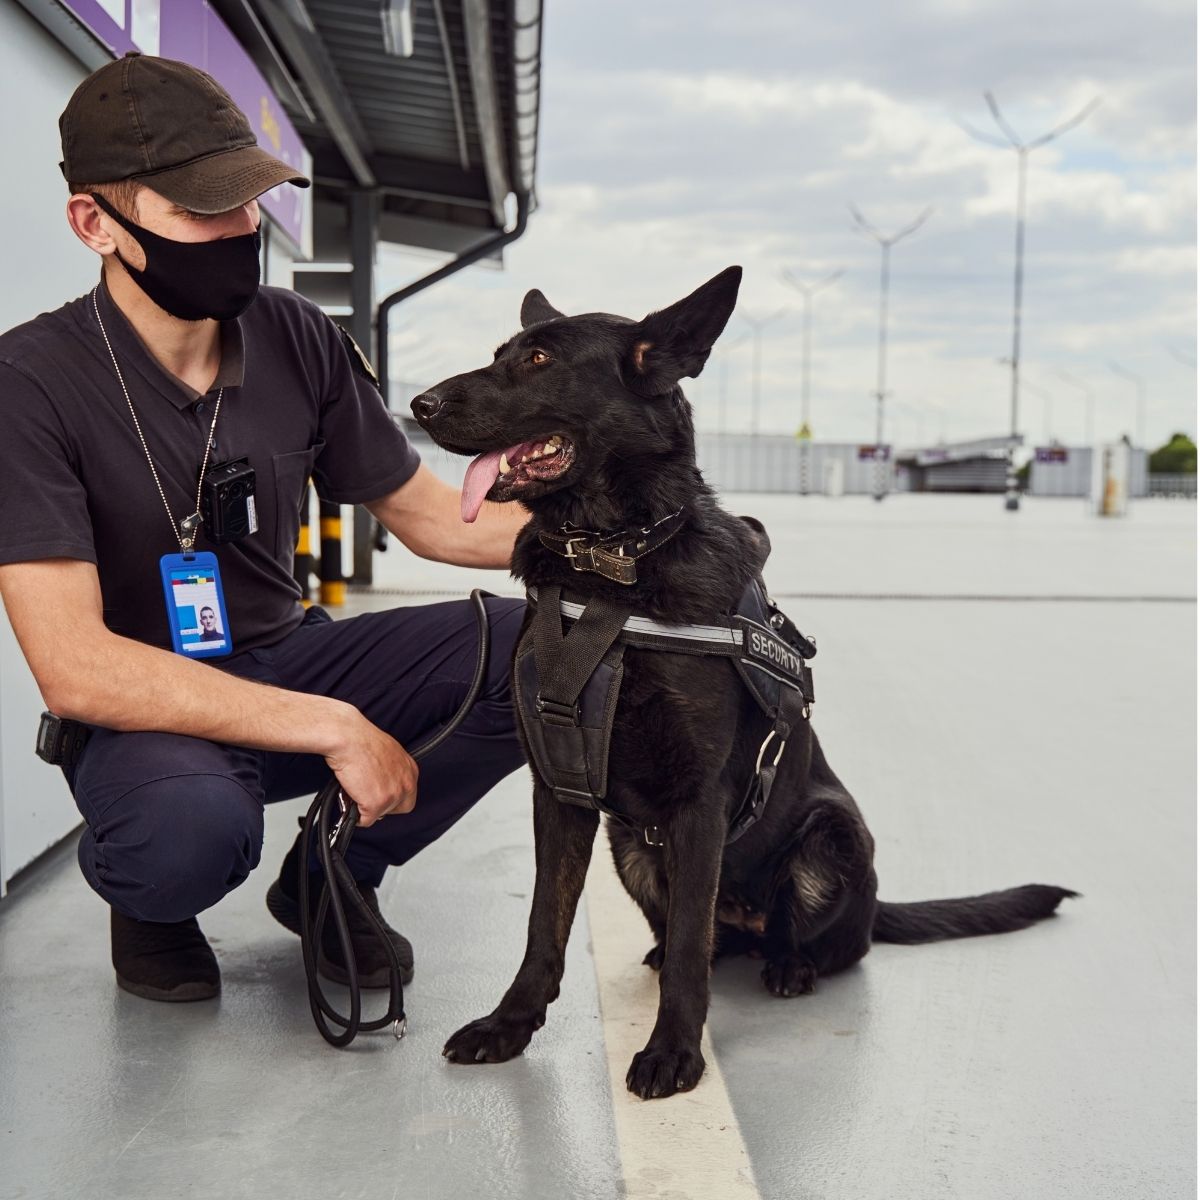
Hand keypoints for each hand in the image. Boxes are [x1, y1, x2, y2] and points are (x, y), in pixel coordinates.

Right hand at [322, 705, 418, 826]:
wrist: (349, 738)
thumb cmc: (362, 740)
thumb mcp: (388, 752)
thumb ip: (391, 770)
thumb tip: (382, 781)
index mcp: (410, 770)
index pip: (408, 795)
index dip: (392, 798)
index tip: (380, 795)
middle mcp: (406, 784)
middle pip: (399, 809)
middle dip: (382, 806)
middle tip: (367, 797)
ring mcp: (392, 796)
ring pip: (380, 814)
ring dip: (365, 807)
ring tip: (354, 791)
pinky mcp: (376, 805)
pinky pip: (364, 821)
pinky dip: (354, 815)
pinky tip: (349, 799)